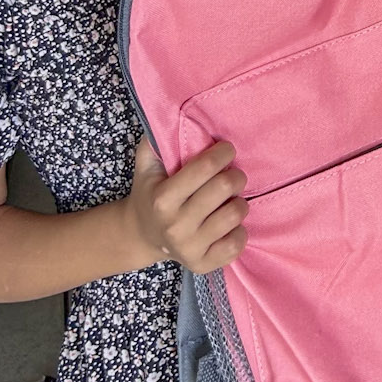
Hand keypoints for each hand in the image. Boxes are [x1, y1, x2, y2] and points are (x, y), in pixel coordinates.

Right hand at [127, 136, 248, 275]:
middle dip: (235, 175)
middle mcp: (175, 226)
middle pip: (224, 188)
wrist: (142, 234)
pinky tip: (229, 224)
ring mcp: (189, 249)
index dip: (223, 153)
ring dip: (238, 202)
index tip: (227, 150)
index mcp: (163, 199)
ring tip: (230, 200)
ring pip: (235, 215)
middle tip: (232, 175)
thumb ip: (157, 141)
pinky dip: (240, 231)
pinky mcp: (202, 265)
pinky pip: (236, 245)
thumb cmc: (151, 192)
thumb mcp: (146, 165)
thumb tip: (168, 115)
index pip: (205, 168)